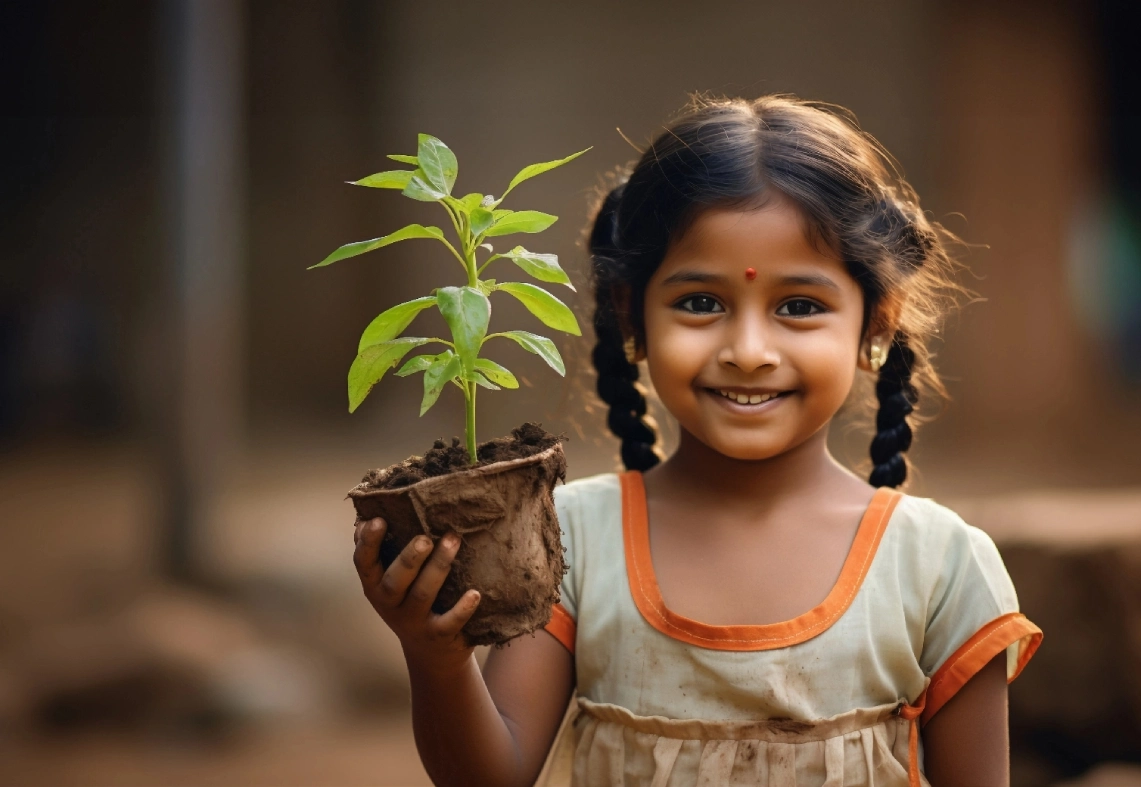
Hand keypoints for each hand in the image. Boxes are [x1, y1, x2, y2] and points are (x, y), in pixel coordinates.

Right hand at [353, 517, 480, 672]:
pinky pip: (449, 622)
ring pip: (422, 595)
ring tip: (453, 541)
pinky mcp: (438, 635)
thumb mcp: (388, 580)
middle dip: (409, 558)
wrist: (429, 653)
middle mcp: (390, 604)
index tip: (379, 520)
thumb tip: (366, 517)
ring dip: (438, 568)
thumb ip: (380, 551)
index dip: (368, 543)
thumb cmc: (408, 601)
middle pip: (395, 581)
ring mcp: (414, 622)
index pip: (364, 563)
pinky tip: (474, 593)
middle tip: (425, 538)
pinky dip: (462, 609)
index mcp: (375, 586)